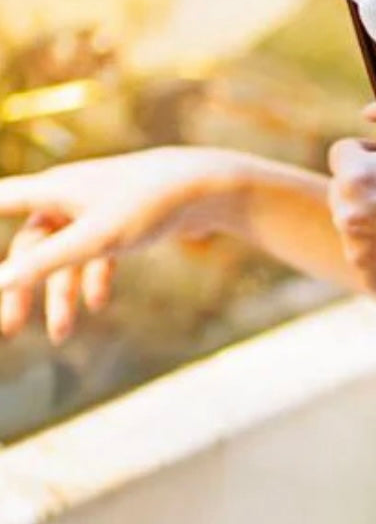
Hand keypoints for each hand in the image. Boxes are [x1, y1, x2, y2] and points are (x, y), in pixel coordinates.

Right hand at [0, 146, 253, 342]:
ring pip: (66, 257)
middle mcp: (66, 196)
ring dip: (62, 295)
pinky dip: (95, 280)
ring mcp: (94, 209)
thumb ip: (46, 262)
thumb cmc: (149, 205)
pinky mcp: (122, 221)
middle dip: (21, 288)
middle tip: (10, 329)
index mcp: (50, 190)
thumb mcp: (96, 239)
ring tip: (62, 336)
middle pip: (30, 247)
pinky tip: (99, 306)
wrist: (207, 187)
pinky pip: (97, 254)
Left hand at [328, 99, 375, 296]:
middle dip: (367, 190)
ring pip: (355, 229)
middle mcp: (348, 215)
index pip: (343, 154)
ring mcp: (359, 253)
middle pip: (342, 193)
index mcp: (356, 174)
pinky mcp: (373, 282)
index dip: (373, 156)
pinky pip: (369, 262)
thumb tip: (364, 113)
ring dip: (375, 223)